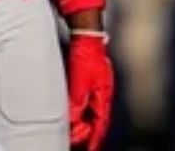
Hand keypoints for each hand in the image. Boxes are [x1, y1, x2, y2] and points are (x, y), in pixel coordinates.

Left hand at [67, 32, 114, 150]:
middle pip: (95, 120)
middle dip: (88, 134)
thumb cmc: (86, 54)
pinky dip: (78, 112)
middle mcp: (100, 93)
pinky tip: (72, 115)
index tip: (90, 149)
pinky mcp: (86, 81)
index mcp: (103, 95)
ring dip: (82, 124)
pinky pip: (84, 102)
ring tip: (73, 134)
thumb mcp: (80, 79)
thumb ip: (77, 99)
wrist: (85, 35)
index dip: (95, 138)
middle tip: (78, 144)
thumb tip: (73, 117)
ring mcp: (94, 87)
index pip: (100, 123)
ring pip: (89, 112)